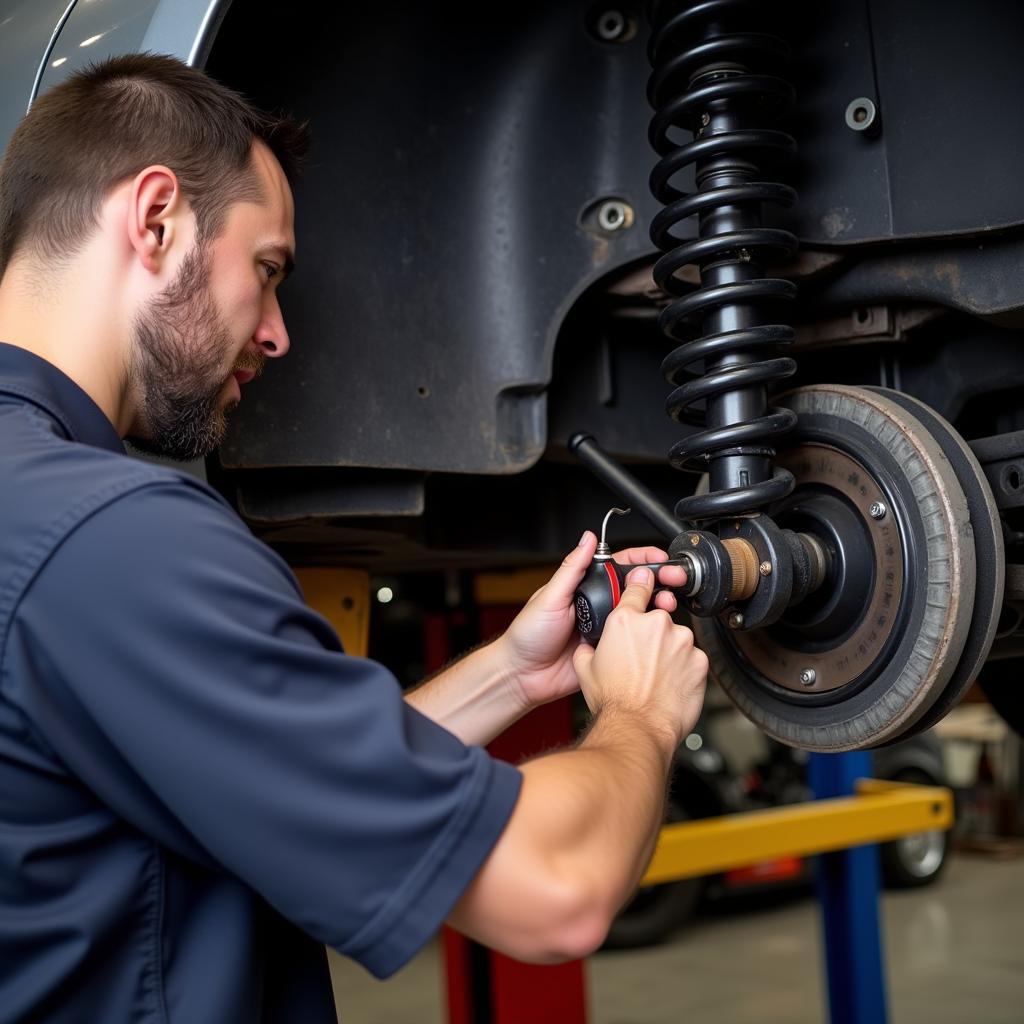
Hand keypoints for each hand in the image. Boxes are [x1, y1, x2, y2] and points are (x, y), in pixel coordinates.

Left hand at [496, 531, 688, 712]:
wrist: (523, 675)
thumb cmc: (528, 635)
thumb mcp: (550, 597)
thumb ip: (572, 568)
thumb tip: (588, 538)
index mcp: (584, 587)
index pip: (618, 566)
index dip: (642, 560)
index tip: (660, 558)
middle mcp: (598, 605)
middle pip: (636, 588)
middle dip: (659, 581)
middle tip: (677, 579)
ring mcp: (606, 628)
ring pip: (639, 613)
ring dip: (658, 606)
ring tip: (669, 604)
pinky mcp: (610, 650)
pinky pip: (634, 640)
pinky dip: (650, 634)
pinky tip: (659, 630)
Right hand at [573, 567, 707, 747]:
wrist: (637, 728)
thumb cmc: (613, 701)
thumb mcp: (585, 667)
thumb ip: (589, 645)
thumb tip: (590, 643)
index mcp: (625, 620)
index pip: (638, 587)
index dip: (641, 584)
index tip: (645, 581)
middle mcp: (656, 625)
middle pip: (658, 618)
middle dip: (652, 634)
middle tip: (642, 658)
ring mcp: (681, 641)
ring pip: (676, 638)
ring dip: (669, 651)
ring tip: (656, 675)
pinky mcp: (699, 660)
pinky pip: (692, 657)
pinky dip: (684, 667)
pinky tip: (671, 683)